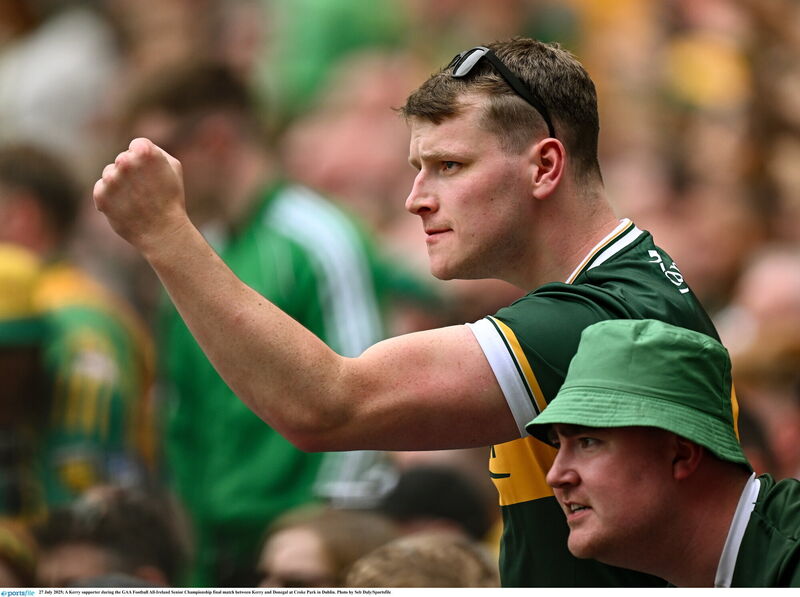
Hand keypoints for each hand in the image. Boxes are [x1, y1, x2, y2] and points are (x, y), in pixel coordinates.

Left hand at [94, 138, 189, 254]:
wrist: (163, 232)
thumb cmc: (171, 199)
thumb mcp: (174, 168)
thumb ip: (155, 151)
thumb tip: (136, 147)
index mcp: (145, 152)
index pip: (136, 145)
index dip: (145, 159)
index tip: (152, 174)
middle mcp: (125, 161)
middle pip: (122, 159)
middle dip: (131, 171)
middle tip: (145, 190)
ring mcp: (112, 179)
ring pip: (109, 173)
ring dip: (119, 184)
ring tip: (136, 200)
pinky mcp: (101, 195)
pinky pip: (101, 188)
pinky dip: (110, 198)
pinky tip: (125, 207)